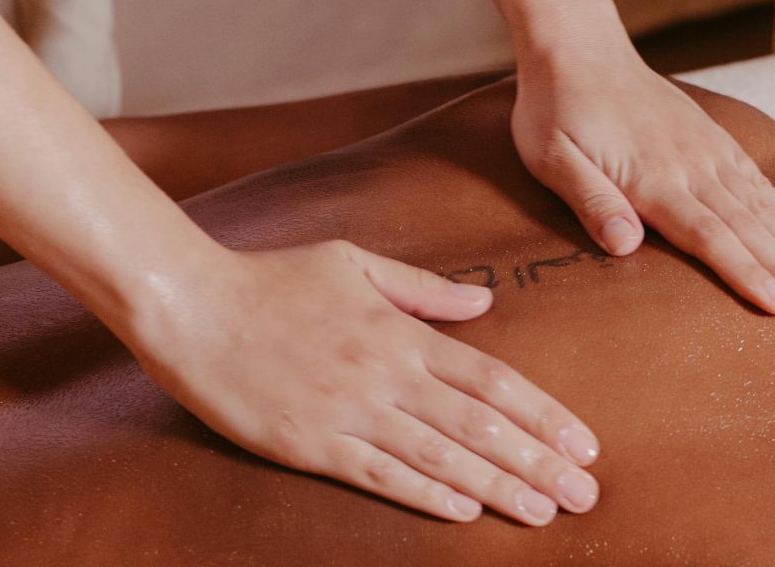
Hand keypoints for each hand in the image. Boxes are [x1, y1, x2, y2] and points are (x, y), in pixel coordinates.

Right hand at [126, 240, 600, 525]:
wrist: (190, 305)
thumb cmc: (273, 279)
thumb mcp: (354, 263)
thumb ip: (422, 288)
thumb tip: (483, 303)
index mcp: (401, 332)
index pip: (491, 378)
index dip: (542, 413)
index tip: (582, 441)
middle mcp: (385, 375)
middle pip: (479, 424)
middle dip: (537, 461)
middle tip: (584, 494)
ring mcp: (348, 412)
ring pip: (439, 455)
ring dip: (496, 486)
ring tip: (542, 511)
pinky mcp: (310, 444)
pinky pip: (378, 474)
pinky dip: (425, 493)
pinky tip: (464, 511)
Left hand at [511, 46, 774, 314]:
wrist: (578, 47)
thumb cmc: (556, 109)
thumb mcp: (552, 158)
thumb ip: (591, 201)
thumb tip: (625, 246)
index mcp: (652, 178)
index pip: (710, 236)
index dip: (748, 274)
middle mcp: (691, 165)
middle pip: (748, 228)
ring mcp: (706, 150)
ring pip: (761, 207)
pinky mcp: (711, 139)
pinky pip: (756, 180)